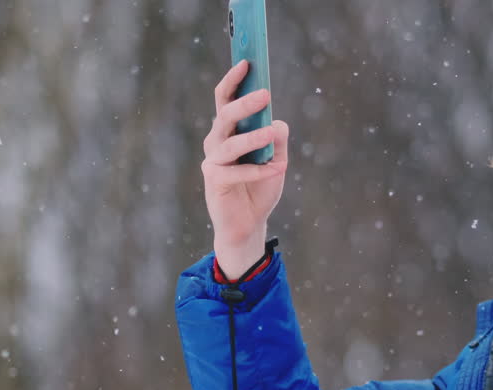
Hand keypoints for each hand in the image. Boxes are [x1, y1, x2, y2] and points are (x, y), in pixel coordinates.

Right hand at [202, 60, 290, 279]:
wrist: (249, 224)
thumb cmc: (260, 188)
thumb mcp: (276, 160)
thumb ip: (277, 140)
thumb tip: (278, 122)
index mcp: (230, 131)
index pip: (226, 99)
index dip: (234, 80)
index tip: (247, 62)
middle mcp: (217, 142)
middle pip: (226, 116)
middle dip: (245, 103)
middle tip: (265, 94)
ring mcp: (213, 161)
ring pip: (230, 143)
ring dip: (253, 137)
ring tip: (273, 133)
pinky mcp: (214, 181)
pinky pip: (234, 172)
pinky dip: (255, 171)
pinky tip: (272, 171)